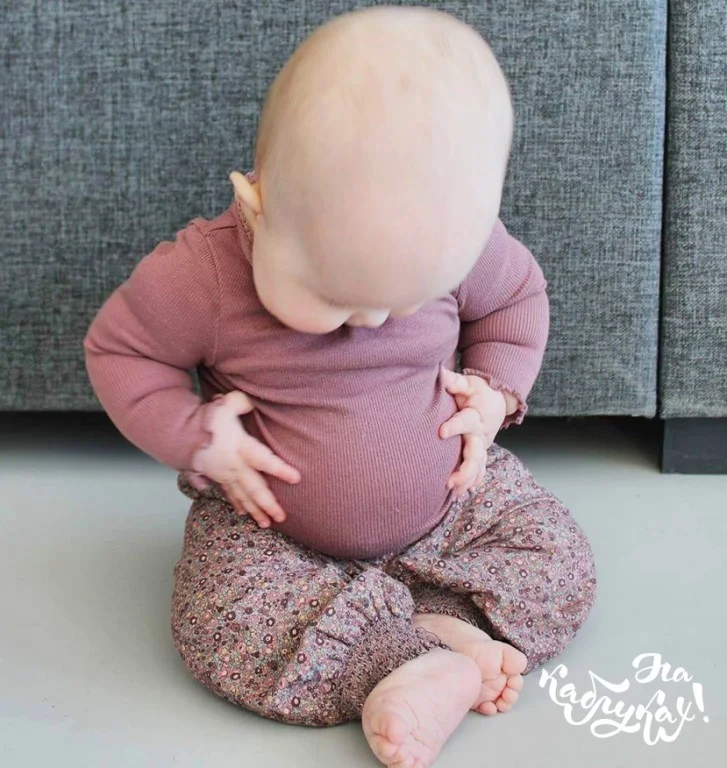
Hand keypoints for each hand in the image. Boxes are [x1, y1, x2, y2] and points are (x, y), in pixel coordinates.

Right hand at [191, 391, 300, 527]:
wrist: (177, 434)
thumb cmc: (205, 420)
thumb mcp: (224, 405)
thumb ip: (240, 403)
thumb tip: (251, 403)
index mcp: (240, 449)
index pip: (264, 460)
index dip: (280, 470)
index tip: (296, 479)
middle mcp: (234, 466)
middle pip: (254, 489)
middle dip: (268, 504)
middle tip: (282, 517)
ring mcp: (225, 475)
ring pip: (242, 497)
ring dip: (255, 511)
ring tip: (267, 524)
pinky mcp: (217, 478)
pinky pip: (229, 495)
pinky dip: (237, 505)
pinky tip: (245, 514)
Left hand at [439, 369, 507, 496]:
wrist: (496, 401)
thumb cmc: (477, 392)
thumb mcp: (467, 384)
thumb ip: (453, 381)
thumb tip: (439, 373)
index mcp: (476, 415)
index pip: (466, 421)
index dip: (455, 426)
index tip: (441, 431)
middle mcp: (480, 434)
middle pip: (476, 453)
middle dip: (466, 467)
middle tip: (450, 479)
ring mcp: (482, 446)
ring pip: (478, 466)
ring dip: (467, 479)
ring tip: (454, 491)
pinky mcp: (481, 453)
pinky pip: (479, 471)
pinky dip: (472, 482)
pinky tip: (461, 494)